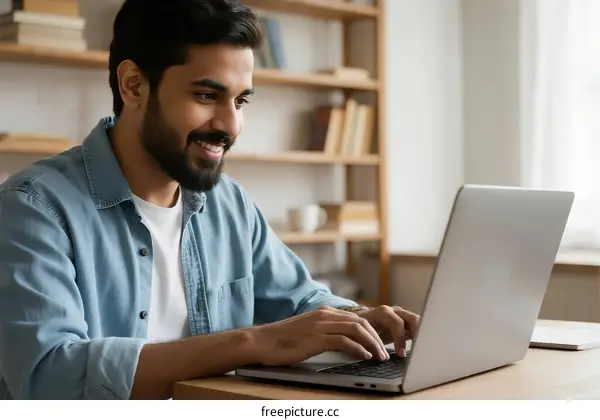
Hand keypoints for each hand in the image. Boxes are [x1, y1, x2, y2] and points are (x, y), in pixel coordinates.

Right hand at [250, 306, 389, 365]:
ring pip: (357, 329)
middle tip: (385, 352)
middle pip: (360, 322)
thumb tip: (343, 344)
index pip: (356, 318)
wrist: (261, 341)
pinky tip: (364, 357)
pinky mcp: (316, 338)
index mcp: (324, 313)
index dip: (372, 330)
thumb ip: (324, 332)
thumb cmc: (282, 341)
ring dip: (372, 343)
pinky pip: (344, 341)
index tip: (380, 343)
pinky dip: (358, 349)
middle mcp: (325, 315)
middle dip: (377, 337)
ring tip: (379, 356)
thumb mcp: (308, 332)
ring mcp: (320, 325)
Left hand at [354, 305, 419, 356]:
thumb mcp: (364, 335)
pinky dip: (421, 336)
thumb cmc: (362, 329)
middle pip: (413, 319)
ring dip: (421, 335)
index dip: (400, 338)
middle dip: (417, 334)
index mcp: (383, 313)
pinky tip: (422, 347)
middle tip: (418, 350)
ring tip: (422, 350)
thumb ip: (371, 342)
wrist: (361, 321)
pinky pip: (418, 327)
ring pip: (418, 322)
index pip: (397, 323)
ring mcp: (402, 315)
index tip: (401, 354)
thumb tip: (378, 356)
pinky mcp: (407, 322)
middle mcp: (395, 311)